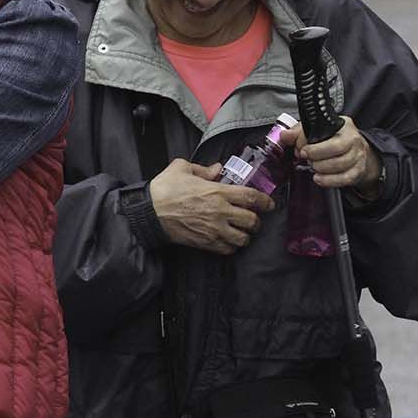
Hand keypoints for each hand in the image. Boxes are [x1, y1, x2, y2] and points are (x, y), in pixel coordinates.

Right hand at [150, 158, 274, 255]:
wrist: (148, 212)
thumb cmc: (164, 189)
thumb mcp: (182, 167)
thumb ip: (204, 168)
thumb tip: (217, 169)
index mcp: (218, 192)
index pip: (252, 198)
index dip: (265, 201)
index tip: (269, 204)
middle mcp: (220, 212)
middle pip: (252, 221)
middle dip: (256, 220)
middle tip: (252, 218)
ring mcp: (214, 230)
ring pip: (243, 239)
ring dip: (245, 235)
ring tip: (241, 232)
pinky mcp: (205, 243)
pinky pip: (228, 250)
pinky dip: (231, 246)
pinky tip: (228, 240)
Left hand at [280, 117, 381, 196]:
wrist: (357, 154)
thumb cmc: (335, 141)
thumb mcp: (318, 131)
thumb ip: (299, 132)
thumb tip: (285, 136)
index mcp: (343, 126)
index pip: (326, 131)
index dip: (309, 141)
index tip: (300, 148)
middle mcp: (353, 140)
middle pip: (336, 148)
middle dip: (316, 155)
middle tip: (306, 157)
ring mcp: (358, 156)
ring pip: (340, 164)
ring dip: (321, 168)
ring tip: (313, 166)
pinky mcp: (358, 171)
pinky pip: (344, 178)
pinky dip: (329, 180)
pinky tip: (319, 178)